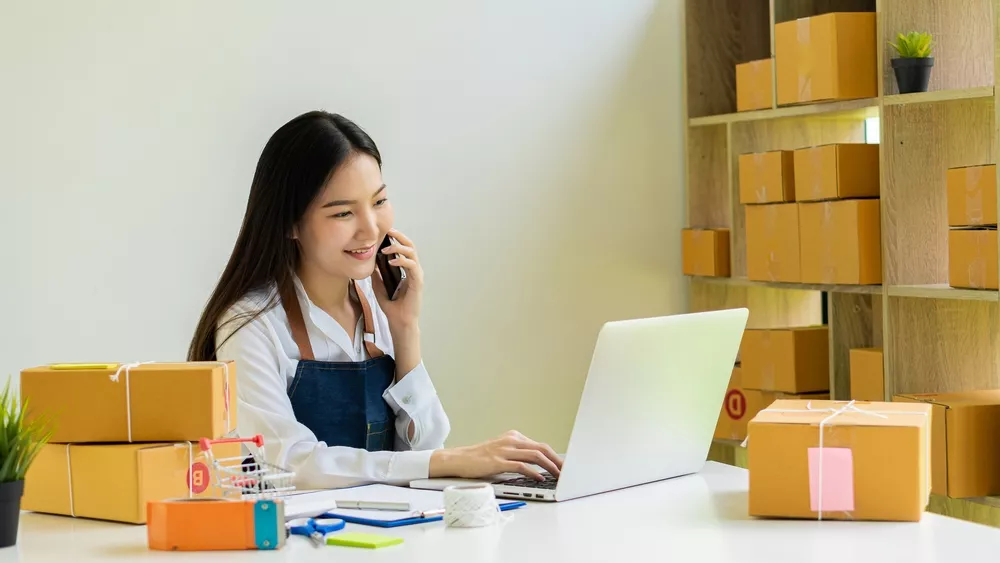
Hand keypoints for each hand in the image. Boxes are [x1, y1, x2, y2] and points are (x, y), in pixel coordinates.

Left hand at [372, 228, 422, 331]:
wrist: (399, 322)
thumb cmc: (392, 307)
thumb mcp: (379, 287)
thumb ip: (377, 275)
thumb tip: (370, 262)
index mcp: (406, 270)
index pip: (404, 249)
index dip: (396, 239)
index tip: (385, 233)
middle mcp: (413, 270)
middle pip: (410, 247)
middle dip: (400, 237)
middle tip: (389, 231)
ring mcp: (417, 276)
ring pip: (412, 254)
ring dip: (399, 248)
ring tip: (387, 248)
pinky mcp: (418, 283)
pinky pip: (412, 267)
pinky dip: (403, 261)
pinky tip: (392, 260)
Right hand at [429, 430, 563, 480]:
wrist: (460, 459)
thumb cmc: (481, 458)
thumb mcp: (502, 451)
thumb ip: (518, 454)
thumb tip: (538, 466)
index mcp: (514, 437)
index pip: (540, 445)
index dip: (554, 456)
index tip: (563, 465)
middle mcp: (511, 441)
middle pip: (542, 448)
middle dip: (557, 460)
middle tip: (566, 471)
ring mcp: (505, 450)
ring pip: (535, 455)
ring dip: (549, 466)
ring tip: (557, 475)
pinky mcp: (498, 461)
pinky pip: (521, 466)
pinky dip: (533, 472)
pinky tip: (539, 478)